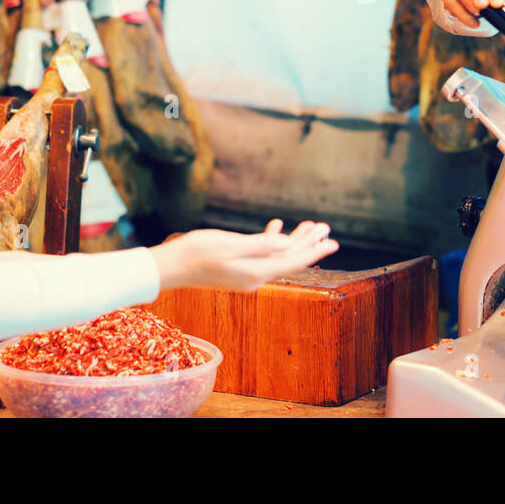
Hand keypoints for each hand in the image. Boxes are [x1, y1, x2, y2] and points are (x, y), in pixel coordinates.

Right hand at [149, 219, 338, 292]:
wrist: (171, 267)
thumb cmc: (197, 252)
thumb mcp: (231, 245)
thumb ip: (261, 245)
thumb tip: (289, 244)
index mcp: (257, 272)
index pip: (294, 261)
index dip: (315, 250)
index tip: (333, 242)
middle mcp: (255, 277)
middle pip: (289, 259)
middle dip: (308, 243)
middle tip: (326, 228)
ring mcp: (246, 274)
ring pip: (278, 255)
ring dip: (294, 240)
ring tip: (310, 226)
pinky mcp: (237, 268)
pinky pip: (263, 254)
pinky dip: (273, 240)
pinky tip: (277, 227)